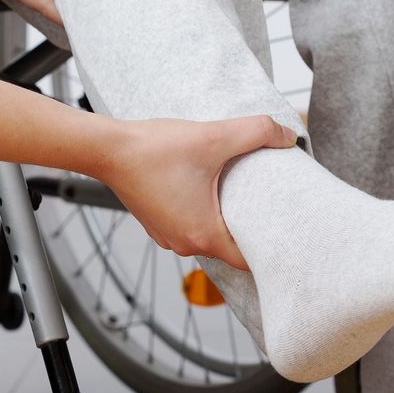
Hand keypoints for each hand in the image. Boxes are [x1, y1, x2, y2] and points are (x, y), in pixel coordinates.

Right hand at [99, 116, 299, 270]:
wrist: (107, 148)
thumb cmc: (152, 150)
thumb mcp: (214, 136)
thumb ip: (257, 132)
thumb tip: (286, 136)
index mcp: (202, 235)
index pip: (249, 260)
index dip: (272, 247)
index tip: (286, 230)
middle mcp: (184, 244)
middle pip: (230, 246)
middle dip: (250, 227)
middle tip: (270, 204)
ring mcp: (168, 236)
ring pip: (209, 235)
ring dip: (224, 217)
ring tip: (240, 192)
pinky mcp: (158, 223)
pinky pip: (190, 224)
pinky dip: (203, 211)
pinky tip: (209, 187)